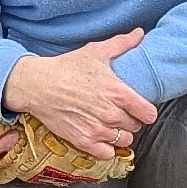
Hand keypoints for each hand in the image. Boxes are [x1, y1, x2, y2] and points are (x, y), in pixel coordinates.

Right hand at [5, 32, 159, 163]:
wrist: (37, 85)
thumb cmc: (67, 67)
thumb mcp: (96, 52)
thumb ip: (122, 44)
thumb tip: (140, 33)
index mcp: (118, 93)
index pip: (149, 114)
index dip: (147, 111)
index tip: (141, 108)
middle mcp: (110, 114)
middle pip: (136, 127)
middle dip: (131, 120)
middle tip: (120, 112)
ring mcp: (97, 130)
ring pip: (124, 141)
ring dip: (120, 134)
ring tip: (110, 124)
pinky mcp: (83, 141)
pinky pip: (107, 154)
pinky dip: (107, 148)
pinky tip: (100, 136)